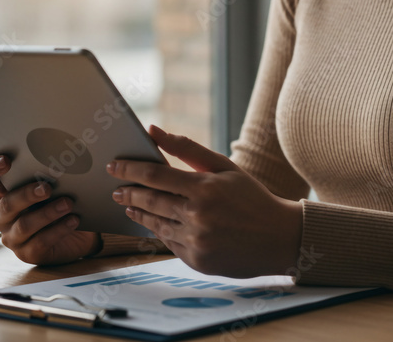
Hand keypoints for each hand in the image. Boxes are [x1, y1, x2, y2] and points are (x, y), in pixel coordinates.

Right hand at [0, 155, 100, 264]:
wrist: (75, 234)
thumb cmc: (55, 201)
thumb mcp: (47, 186)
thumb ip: (42, 174)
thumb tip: (55, 157)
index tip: (6, 160)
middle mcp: (0, 216)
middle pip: (7, 204)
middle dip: (27, 194)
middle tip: (47, 187)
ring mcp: (12, 237)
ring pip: (25, 225)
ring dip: (48, 213)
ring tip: (67, 203)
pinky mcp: (27, 253)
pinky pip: (41, 242)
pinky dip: (59, 229)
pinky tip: (73, 220)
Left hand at [109, 126, 302, 277]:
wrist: (279, 238)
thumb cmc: (251, 197)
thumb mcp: (224, 167)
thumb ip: (187, 148)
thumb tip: (154, 130)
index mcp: (204, 188)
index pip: (155, 175)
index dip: (130, 169)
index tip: (113, 166)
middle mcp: (198, 216)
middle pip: (150, 201)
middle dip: (129, 193)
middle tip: (116, 189)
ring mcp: (197, 241)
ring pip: (156, 224)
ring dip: (139, 214)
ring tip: (130, 206)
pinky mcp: (197, 261)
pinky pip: (169, 243)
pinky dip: (159, 232)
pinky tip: (154, 223)